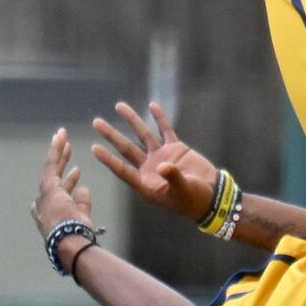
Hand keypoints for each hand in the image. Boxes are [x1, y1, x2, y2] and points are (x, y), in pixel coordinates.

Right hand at [31, 127, 97, 242]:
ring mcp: (44, 194)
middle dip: (61, 163)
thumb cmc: (75, 236)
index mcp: (51, 214)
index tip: (75, 173)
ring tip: (65, 139)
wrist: (67, 241)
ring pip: (51, 168)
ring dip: (59, 153)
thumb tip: (83, 189)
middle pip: (53, 178)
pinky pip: (51, 163)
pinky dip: (56, 148)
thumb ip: (82, 204)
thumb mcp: (81, 218)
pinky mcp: (48, 185)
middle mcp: (43, 203)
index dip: (67, 183)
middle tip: (67, 149)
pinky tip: (60, 135)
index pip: (60, 194)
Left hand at [90, 101, 217, 222]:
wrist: (211, 195)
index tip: (94, 148)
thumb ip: (172, 178)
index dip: (109, 159)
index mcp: (145, 184)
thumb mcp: (182, 192)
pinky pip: (165, 130)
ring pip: (143, 135)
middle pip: (126, 148)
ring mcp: (161, 156)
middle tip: (96, 122)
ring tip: (119, 106)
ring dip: (132, 120)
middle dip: (111, 135)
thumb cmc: (193, 200)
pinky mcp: (175, 148)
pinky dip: (159, 118)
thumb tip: (162, 165)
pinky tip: (151, 105)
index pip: (122, 169)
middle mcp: (149, 168)